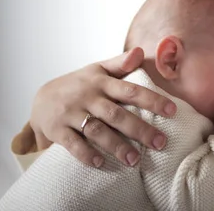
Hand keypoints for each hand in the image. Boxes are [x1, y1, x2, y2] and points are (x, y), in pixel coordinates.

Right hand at [30, 47, 176, 167]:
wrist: (41, 99)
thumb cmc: (78, 85)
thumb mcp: (96, 70)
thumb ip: (120, 63)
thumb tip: (140, 51)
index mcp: (100, 82)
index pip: (129, 90)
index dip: (151, 99)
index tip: (172, 110)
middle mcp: (87, 96)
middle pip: (116, 114)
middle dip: (140, 129)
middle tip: (161, 142)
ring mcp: (71, 113)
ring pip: (96, 130)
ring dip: (116, 146)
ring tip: (134, 161)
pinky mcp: (57, 129)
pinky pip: (72, 143)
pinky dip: (86, 154)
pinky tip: (101, 163)